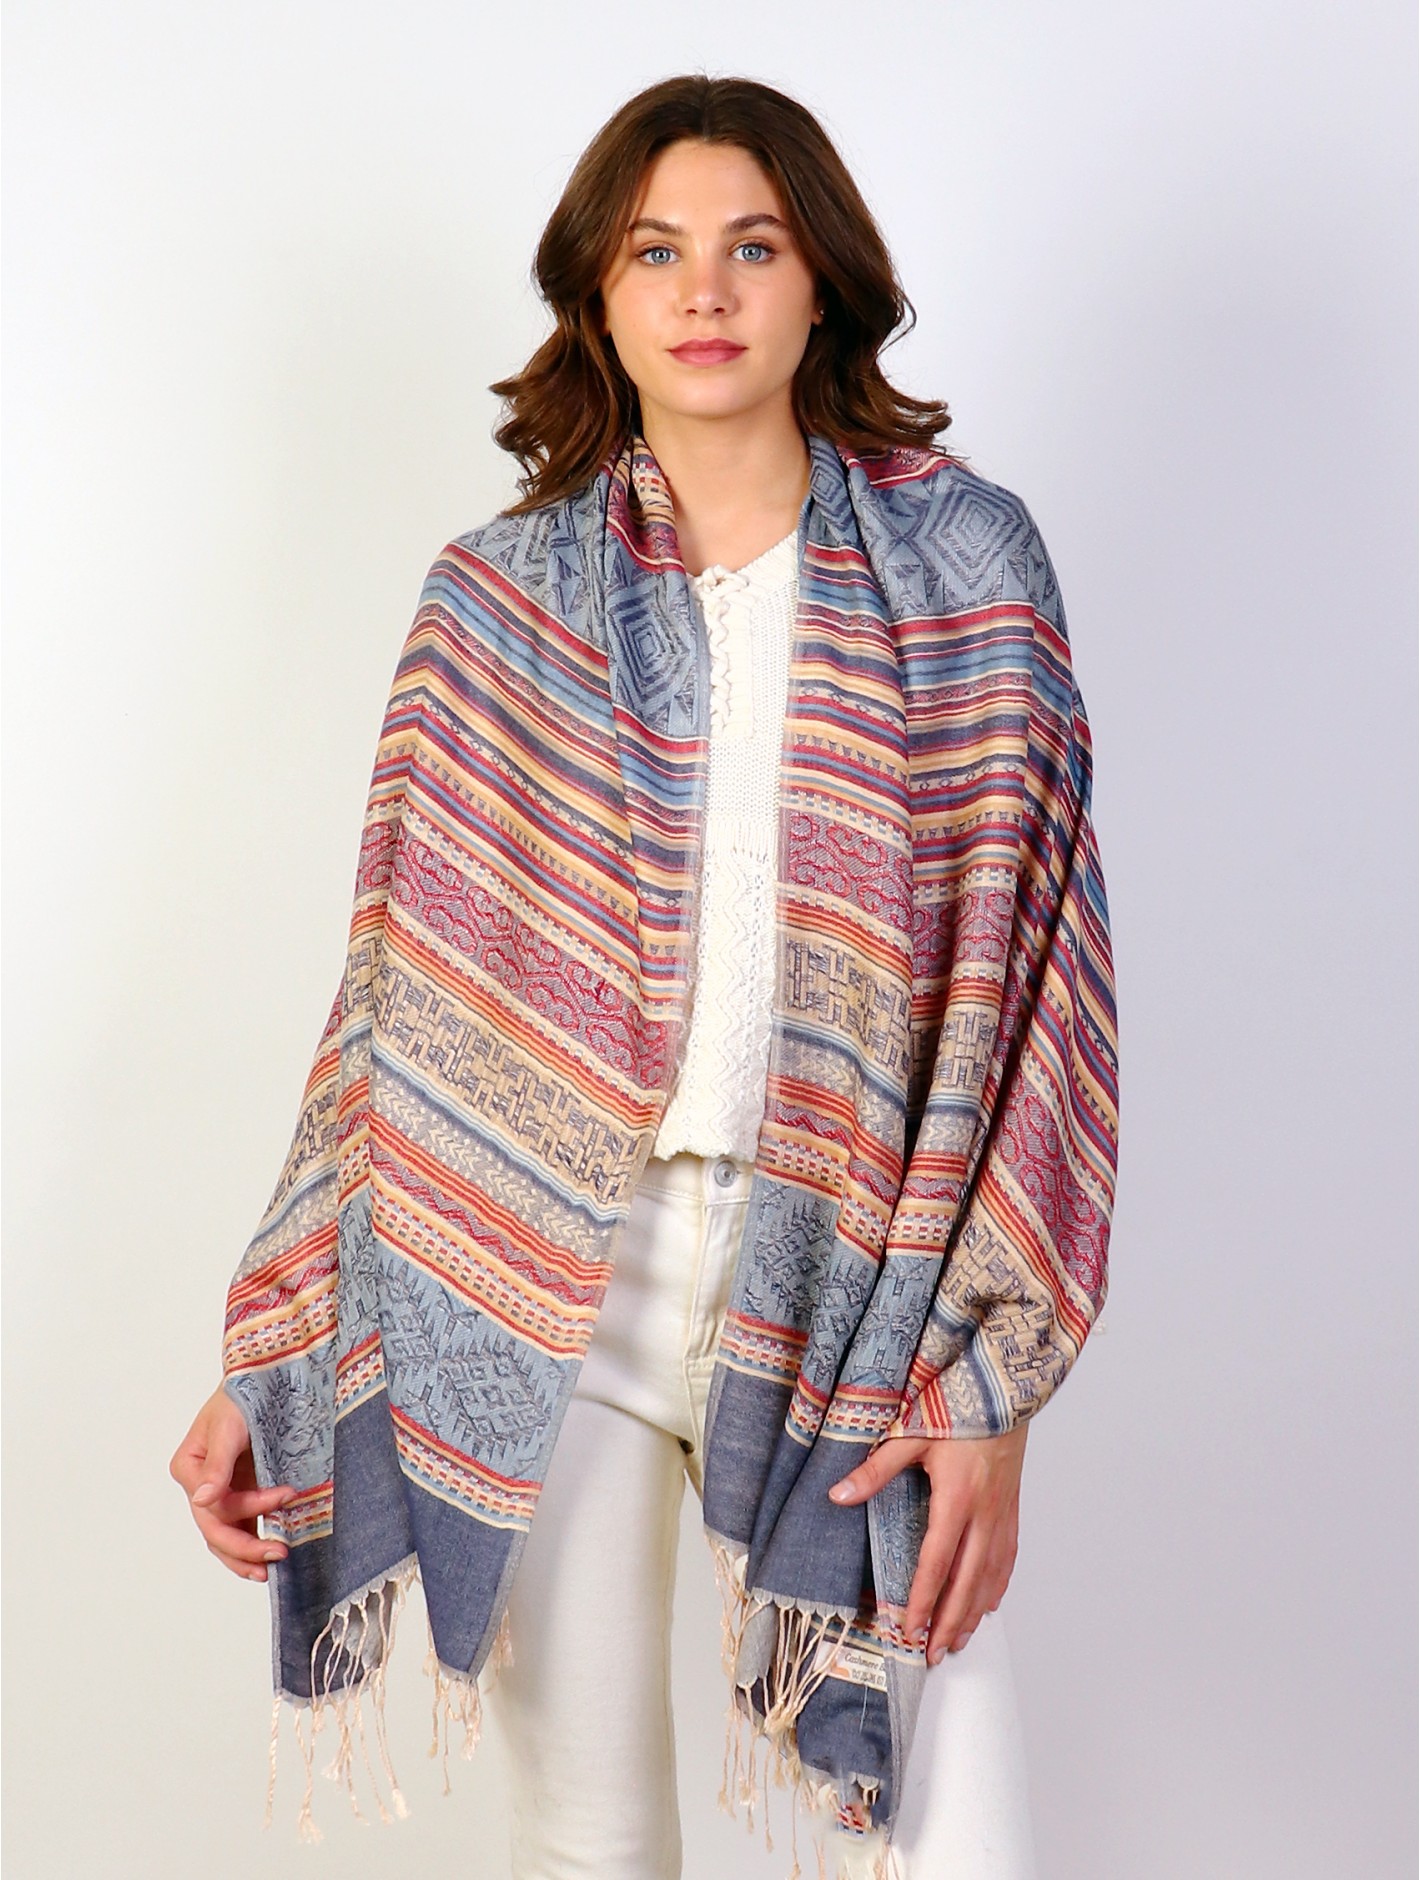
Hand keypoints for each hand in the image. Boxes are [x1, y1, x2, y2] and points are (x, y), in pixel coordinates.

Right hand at [169, 1382, 293, 1581]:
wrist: (263, 1379)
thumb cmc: (242, 1395)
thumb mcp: (229, 1426)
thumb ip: (217, 1464)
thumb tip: (202, 1500)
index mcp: (189, 1468)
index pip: (215, 1506)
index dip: (250, 1508)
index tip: (288, 1494)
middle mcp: (200, 1485)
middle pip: (216, 1530)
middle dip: (246, 1547)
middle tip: (278, 1555)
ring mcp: (219, 1492)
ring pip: (226, 1536)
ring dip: (247, 1555)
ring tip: (273, 1567)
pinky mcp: (238, 1493)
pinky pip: (242, 1526)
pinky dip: (254, 1541)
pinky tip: (269, 1554)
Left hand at [828, 1424, 1027, 1662]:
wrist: (1006, 1388)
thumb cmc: (957, 1406)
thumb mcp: (910, 1434)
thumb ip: (874, 1469)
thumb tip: (838, 1495)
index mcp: (957, 1498)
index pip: (936, 1562)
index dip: (922, 1600)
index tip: (909, 1629)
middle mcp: (985, 1513)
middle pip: (968, 1582)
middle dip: (949, 1622)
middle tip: (933, 1653)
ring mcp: (1003, 1512)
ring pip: (991, 1576)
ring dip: (973, 1612)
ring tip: (956, 1640)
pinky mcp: (1012, 1506)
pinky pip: (1007, 1557)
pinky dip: (996, 1586)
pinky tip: (988, 1603)